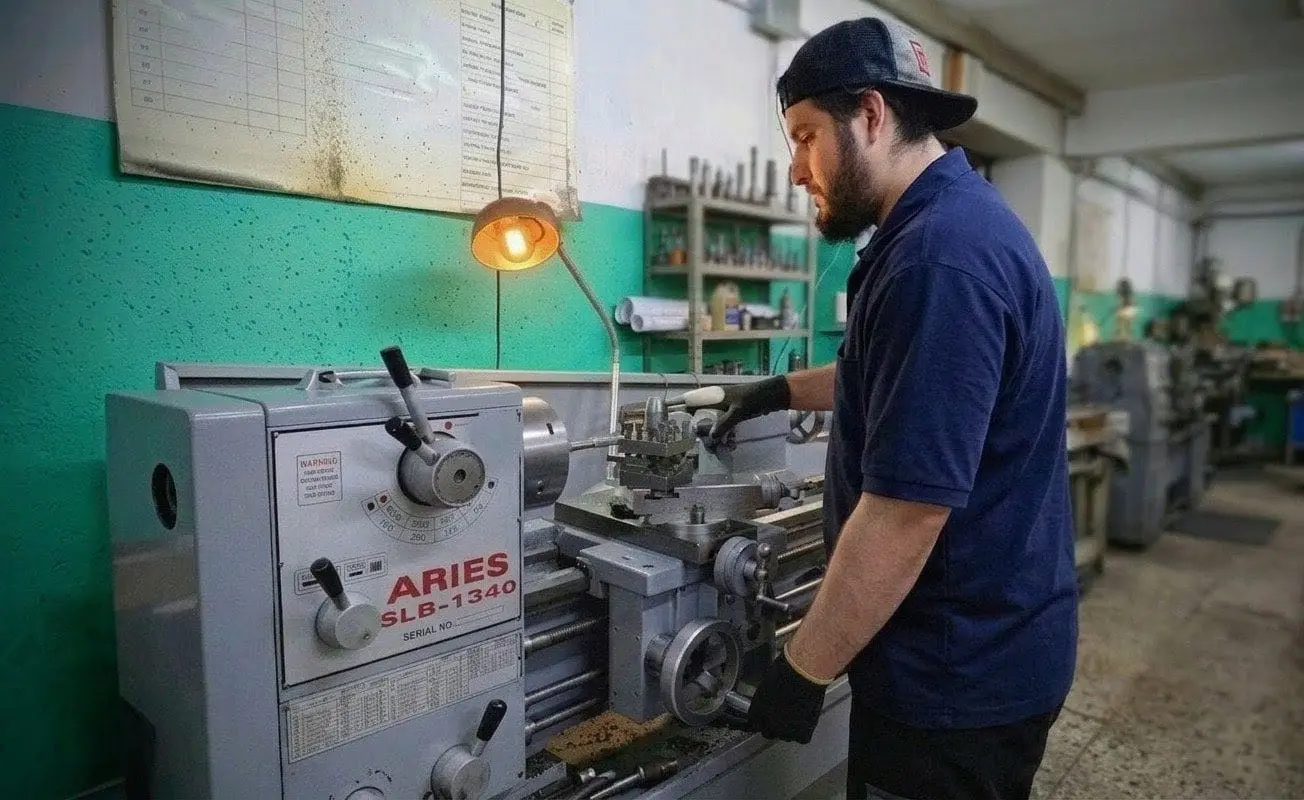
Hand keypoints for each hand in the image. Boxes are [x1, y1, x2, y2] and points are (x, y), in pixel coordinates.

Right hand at [670, 376, 790, 441]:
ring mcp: (720, 407)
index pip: (686, 400)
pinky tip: (709, 440)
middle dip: (680, 419)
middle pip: (691, 409)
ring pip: (701, 417)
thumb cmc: (754, 399)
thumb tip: (710, 436)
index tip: (658, 412)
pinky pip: (713, 422)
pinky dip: (709, 430)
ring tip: (686, 438)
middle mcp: (712, 400)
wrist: (771, 396)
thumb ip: (725, 423)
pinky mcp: (727, 413)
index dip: (672, 405)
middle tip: (669, 433)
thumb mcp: (739, 411)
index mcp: (711, 395)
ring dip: (695, 426)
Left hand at [745, 644, 828, 743]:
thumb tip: (770, 704)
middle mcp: (768, 725)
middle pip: (769, 732)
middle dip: (774, 725)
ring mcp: (784, 732)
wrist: (802, 675)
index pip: (754, 724)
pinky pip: (801, 738)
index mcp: (755, 713)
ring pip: (786, 736)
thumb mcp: (767, 686)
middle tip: (784, 714)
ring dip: (790, 728)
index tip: (769, 716)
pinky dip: (804, 730)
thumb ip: (765, 701)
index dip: (763, 719)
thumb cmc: (785, 673)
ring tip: (797, 713)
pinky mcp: (801, 734)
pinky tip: (805, 718)